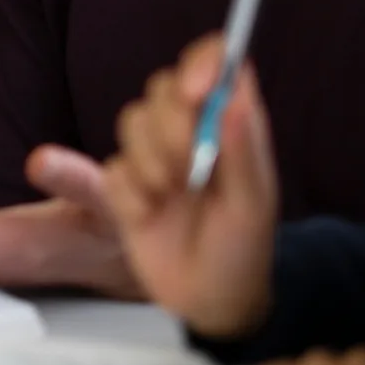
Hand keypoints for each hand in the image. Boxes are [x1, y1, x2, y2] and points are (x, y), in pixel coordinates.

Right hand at [102, 34, 278, 337]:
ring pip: (131, 120)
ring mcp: (153, 153)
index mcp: (229, 121)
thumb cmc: (243, 248)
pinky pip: (112, 168)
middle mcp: (189, 127)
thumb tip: (238, 94)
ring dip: (152, 162)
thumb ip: (243, 150)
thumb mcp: (253, 205)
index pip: (214, 62)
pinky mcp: (122, 182)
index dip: (202, 63)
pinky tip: (151, 215)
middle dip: (171, 124)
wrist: (209, 302)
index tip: (197, 90)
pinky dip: (132, 195)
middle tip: (189, 168)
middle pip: (163, 86)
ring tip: (173, 196)